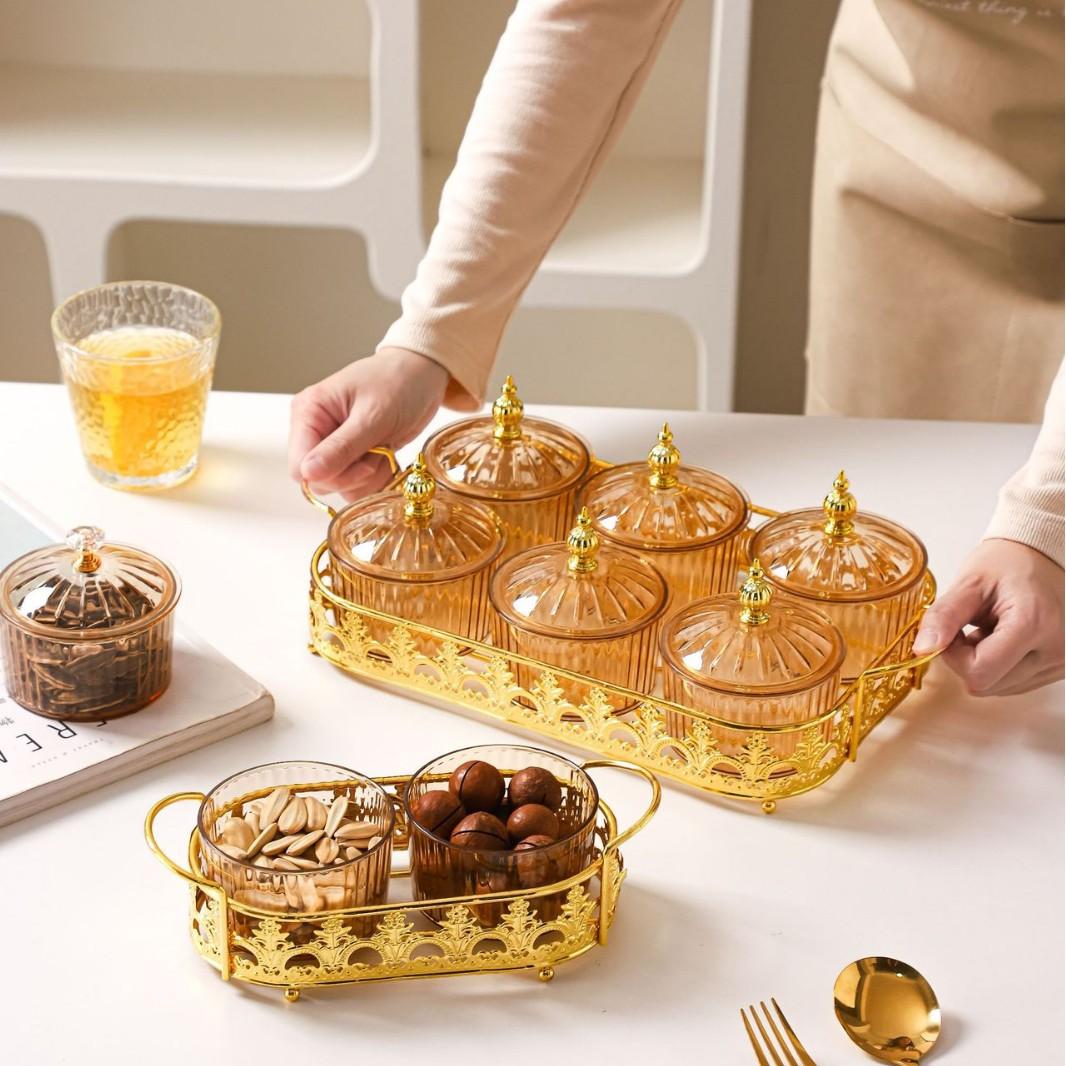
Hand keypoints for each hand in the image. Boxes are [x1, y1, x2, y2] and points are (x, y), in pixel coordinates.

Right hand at [289, 347, 448, 500]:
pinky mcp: (350, 457)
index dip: (331, 475)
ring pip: (339, 487)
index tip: (364, 464)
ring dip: (367, 478)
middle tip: (378, 454)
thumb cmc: (398, 383)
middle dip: (353, 476)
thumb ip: (341, 447)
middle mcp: (314, 431)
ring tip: (384, 450)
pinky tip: (386, 457)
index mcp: (308, 413)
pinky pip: (355, 485)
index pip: (300, 466)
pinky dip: (375, 479)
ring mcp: (331, 446)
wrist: (421, 376)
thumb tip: (308, 473)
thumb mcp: (373, 416)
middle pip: (318, 481)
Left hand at [913, 538, 1063, 696]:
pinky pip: (1012, 684)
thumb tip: (923, 649)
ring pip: (998, 688)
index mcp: (1033, 624)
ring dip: (982, 664)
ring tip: (990, 631)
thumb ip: (944, 616)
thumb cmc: (1006, 564)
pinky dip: (998, 666)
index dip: (954, 656)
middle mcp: (1055, 650)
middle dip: (966, 660)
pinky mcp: (1058, 669)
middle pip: (988, 684)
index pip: (979, 671)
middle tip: (969, 628)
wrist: (1040, 558)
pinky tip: (1002, 640)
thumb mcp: (969, 583)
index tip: (952, 631)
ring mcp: (1061, 663)